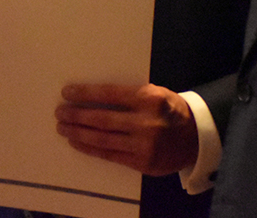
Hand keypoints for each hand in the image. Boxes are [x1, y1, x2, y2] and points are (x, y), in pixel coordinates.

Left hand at [55, 83, 197, 176]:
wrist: (197, 137)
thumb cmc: (169, 109)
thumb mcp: (155, 93)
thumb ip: (129, 95)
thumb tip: (91, 95)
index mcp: (149, 99)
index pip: (109, 94)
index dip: (85, 94)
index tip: (66, 93)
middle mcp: (146, 122)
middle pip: (102, 119)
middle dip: (76, 115)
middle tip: (59, 112)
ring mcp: (144, 145)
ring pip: (103, 139)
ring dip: (78, 133)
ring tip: (62, 127)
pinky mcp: (142, 163)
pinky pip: (110, 155)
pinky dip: (90, 148)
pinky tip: (76, 142)